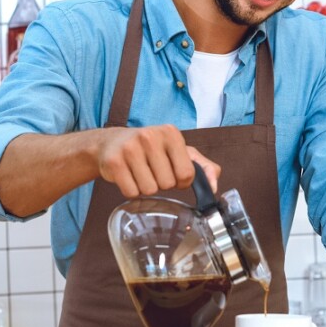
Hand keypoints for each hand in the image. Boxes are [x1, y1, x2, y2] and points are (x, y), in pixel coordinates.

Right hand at [97, 125, 220, 197]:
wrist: (111, 143)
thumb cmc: (151, 149)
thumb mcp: (180, 151)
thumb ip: (203, 167)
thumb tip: (213, 187)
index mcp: (171, 133)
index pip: (187, 174)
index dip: (180, 180)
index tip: (171, 171)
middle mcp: (151, 136)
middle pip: (168, 184)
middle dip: (162, 184)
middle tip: (152, 170)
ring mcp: (130, 148)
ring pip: (150, 190)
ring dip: (146, 188)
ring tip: (140, 172)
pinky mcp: (114, 162)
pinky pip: (131, 193)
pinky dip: (131, 191)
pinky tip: (129, 176)